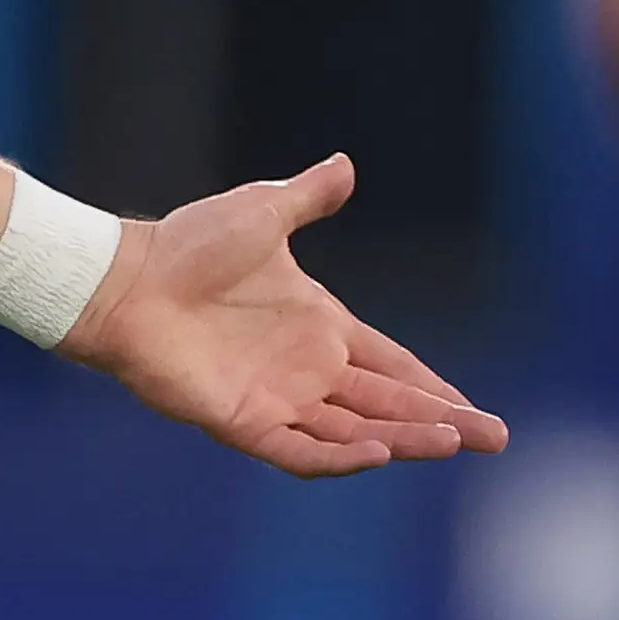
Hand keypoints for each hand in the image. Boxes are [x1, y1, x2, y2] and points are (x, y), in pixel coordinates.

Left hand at [64, 153, 506, 476]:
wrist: (124, 278)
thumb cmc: (184, 244)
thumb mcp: (259, 214)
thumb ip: (305, 198)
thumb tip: (343, 163)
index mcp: (316, 326)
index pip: (390, 365)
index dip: (432, 388)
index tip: (474, 410)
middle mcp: (304, 369)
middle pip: (386, 406)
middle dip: (440, 423)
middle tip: (494, 437)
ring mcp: (275, 397)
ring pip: (354, 432)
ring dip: (402, 439)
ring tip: (452, 442)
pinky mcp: (241, 419)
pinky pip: (299, 450)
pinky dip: (338, 456)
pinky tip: (377, 453)